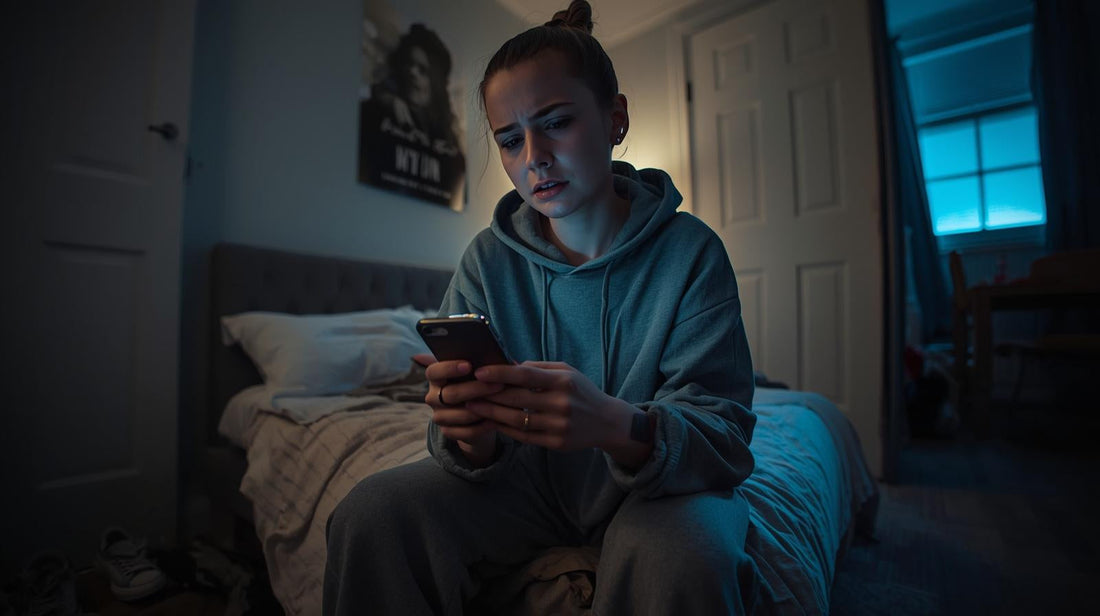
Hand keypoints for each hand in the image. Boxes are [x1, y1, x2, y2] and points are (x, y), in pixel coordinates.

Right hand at [415, 354, 503, 465]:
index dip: (449, 368)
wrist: (478, 413)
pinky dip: (481, 426)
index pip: (434, 371)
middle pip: (450, 394)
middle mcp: (433, 396)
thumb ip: (479, 363)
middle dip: (476, 389)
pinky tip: (494, 420)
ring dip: (482, 409)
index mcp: (436, 377)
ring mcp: (439, 416)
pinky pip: (465, 431)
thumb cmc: (478, 384)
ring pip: (459, 414)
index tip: (469, 365)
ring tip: (500, 403)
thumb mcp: (477, 372)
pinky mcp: (448, 431)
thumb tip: (494, 355)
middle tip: (498, 384)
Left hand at [466, 362, 643, 458]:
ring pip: (516, 420)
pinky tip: (491, 421)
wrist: (606, 421)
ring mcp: (559, 425)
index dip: (500, 373)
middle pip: (517, 399)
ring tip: (472, 406)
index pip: (526, 376)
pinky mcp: (556, 443)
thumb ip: (537, 368)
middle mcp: (561, 403)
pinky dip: (504, 428)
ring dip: (491, 413)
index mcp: (563, 381)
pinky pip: (524, 436)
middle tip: (466, 390)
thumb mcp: (566, 372)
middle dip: (489, 394)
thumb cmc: (580, 391)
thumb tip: (506, 364)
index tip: (479, 372)